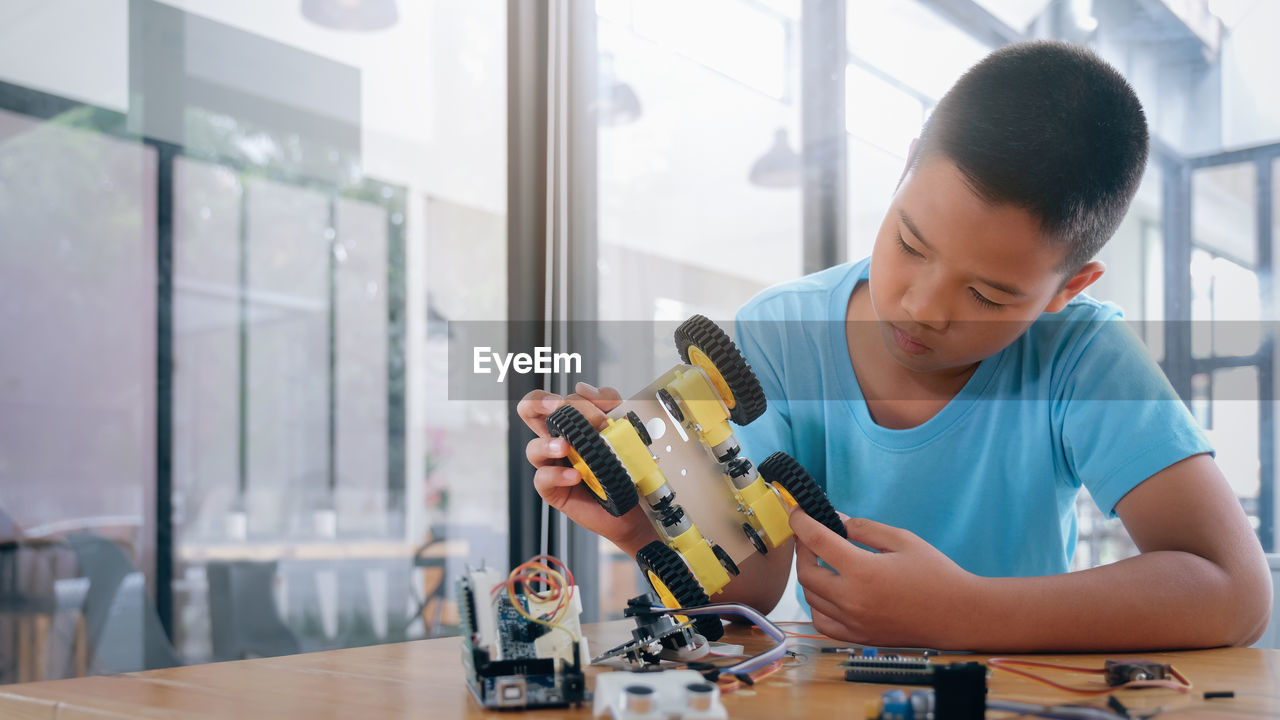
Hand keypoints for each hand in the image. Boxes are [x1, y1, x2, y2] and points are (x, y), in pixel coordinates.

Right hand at [516, 382, 656, 554]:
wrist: (636, 503)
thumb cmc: (627, 465)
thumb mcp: (625, 427)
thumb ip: (609, 403)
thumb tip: (583, 388)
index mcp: (571, 423)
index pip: (552, 399)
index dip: (561, 397)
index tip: (578, 403)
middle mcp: (558, 440)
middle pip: (528, 412)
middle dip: (535, 403)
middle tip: (557, 407)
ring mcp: (553, 465)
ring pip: (533, 448)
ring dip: (549, 444)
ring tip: (566, 447)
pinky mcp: (554, 489)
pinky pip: (543, 478)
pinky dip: (558, 475)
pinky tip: (575, 475)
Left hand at [790, 510, 979, 647]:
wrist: (959, 615)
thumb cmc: (936, 574)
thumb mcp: (901, 539)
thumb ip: (862, 528)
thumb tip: (833, 519)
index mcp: (863, 571)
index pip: (816, 541)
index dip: (801, 522)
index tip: (796, 512)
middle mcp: (852, 599)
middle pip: (806, 573)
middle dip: (802, 549)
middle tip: (809, 535)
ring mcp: (853, 622)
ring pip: (811, 598)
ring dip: (809, 575)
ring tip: (820, 559)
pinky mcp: (858, 637)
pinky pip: (823, 621)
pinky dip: (817, 604)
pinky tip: (827, 591)